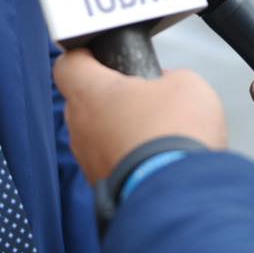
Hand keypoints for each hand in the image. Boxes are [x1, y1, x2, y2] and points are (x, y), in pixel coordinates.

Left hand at [52, 50, 225, 184]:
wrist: (181, 197)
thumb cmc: (176, 133)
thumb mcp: (185, 83)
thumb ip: (168, 77)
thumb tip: (163, 88)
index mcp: (90, 93)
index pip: (68, 64)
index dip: (85, 56)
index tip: (102, 55)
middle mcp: (80, 128)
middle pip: (83, 101)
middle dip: (110, 95)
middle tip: (141, 94)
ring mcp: (89, 163)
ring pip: (97, 135)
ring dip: (119, 130)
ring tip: (155, 131)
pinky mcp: (103, 190)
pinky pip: (111, 163)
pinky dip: (129, 158)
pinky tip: (156, 158)